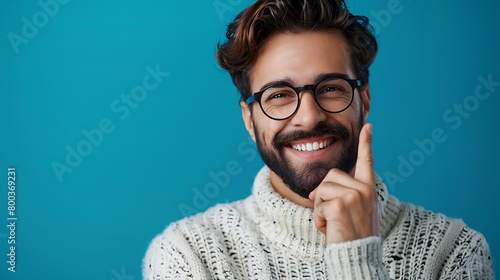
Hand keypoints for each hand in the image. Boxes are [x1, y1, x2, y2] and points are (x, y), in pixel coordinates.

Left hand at [309, 123, 377, 243]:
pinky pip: (317, 205)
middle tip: (333, 214)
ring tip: (334, 223)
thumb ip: (340, 194)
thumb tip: (314, 191)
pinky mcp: (340, 204)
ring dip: (320, 209)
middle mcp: (364, 189)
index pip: (367, 162)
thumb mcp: (352, 211)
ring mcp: (353, 195)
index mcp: (368, 188)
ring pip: (321, 190)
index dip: (366, 143)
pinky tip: (331, 229)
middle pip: (330, 176)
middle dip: (323, 194)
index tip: (368, 126)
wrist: (357, 255)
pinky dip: (319, 220)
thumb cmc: (352, 234)